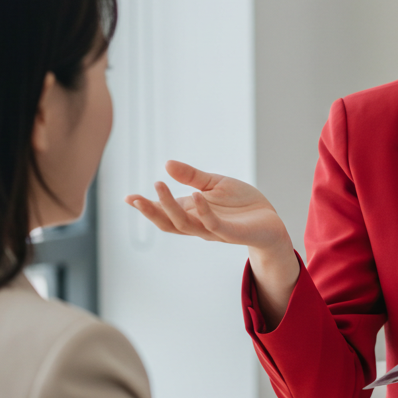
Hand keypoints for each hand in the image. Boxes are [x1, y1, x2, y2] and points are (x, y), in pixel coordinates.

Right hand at [127, 160, 291, 251]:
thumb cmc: (242, 204)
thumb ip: (192, 176)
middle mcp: (199, 224)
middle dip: (150, 211)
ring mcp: (214, 230)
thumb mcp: (215, 184)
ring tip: (159, 186)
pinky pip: (213, 223)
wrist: (270, 220)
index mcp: (192, 212)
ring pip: (185, 224)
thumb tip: (166, 164)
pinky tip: (195, 195)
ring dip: (170, 207)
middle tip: (134, 198)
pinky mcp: (231, 233)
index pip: (164, 212)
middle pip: (168, 222)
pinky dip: (203, 211)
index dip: (146, 206)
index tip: (127, 197)